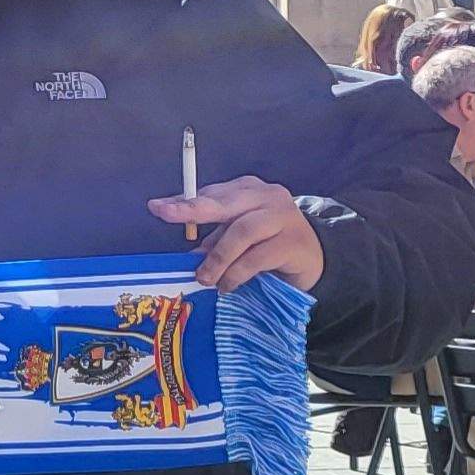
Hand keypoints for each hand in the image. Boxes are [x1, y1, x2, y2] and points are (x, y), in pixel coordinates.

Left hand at [149, 176, 325, 292]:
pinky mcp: (294, 242)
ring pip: (242, 231)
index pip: (211, 194)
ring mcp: (283, 217)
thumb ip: (216, 239)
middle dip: (192, 210)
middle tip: (167, 216)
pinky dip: (237, 272)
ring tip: (205, 278)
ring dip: (218, 257)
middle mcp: (266, 196)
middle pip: (224, 203)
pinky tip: (228, 285)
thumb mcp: (239, 238)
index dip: (184, 203)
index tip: (158, 208)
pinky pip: (258, 257)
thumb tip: (189, 253)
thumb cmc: (270, 244)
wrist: (317, 257)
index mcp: (248, 190)